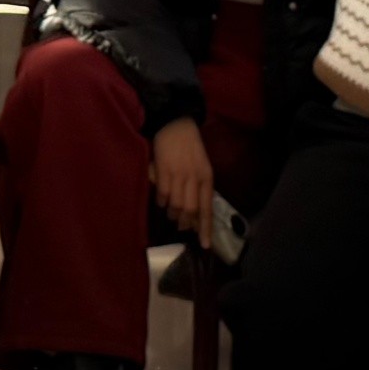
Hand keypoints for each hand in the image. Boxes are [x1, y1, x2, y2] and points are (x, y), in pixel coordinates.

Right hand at [148, 118, 214, 235]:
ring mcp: (178, 174)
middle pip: (190, 211)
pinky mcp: (163, 170)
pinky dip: (161, 202)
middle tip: (181, 227)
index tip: (204, 245)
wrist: (175, 123)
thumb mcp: (202, 166)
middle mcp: (194, 178)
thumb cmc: (190, 146)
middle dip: (185, 223)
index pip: (207, 208)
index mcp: (207, 177)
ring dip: (172, 213)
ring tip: (171, 213)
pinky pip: (162, 194)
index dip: (205, 229)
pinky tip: (161, 201)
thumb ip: (200, 187)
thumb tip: (195, 212)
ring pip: (176, 205)